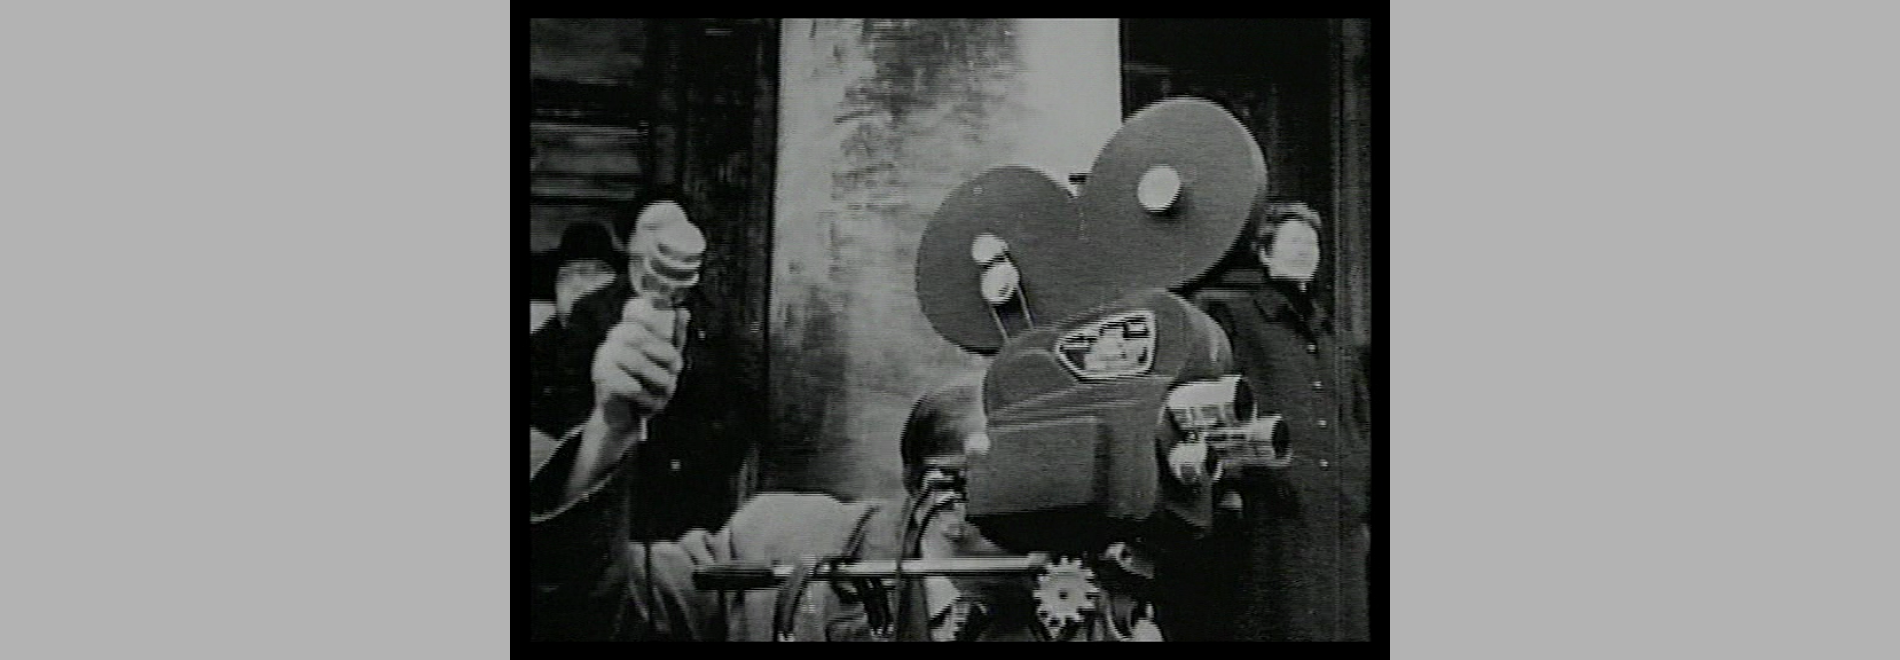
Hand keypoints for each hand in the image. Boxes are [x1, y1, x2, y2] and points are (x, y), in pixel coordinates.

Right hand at [590, 303, 684, 433]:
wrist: (626, 418)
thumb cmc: (648, 385)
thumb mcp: (668, 361)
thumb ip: (676, 337)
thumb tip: (683, 311)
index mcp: (629, 328)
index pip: (638, 308)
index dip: (657, 322)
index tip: (672, 344)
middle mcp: (613, 338)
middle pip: (640, 336)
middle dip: (666, 355)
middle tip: (676, 370)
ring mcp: (603, 357)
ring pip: (637, 362)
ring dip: (659, 380)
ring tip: (664, 392)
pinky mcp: (601, 380)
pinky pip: (630, 387)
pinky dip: (646, 399)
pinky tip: (646, 404)